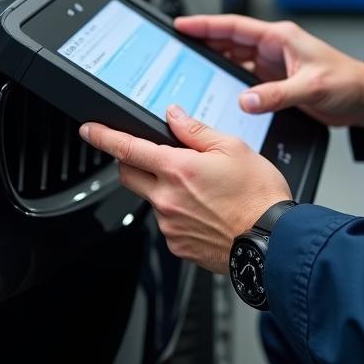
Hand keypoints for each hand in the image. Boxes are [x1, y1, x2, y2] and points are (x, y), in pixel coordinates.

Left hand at [80, 105, 292, 273]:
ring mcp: (170, 225)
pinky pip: (168, 224)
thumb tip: (174, 116)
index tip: (89, 131)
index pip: (128, 148)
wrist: (274, 243)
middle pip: (129, 175)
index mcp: (178, 169)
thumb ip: (196, 131)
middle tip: (153, 156)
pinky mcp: (178, 246)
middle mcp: (167, 199)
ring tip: (202, 190)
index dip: (103, 137)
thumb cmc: (260, 197)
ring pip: (151, 200)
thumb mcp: (233, 147)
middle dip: (131, 162)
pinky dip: (179, 214)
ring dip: (163, 190)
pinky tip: (206, 212)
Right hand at [175, 14, 363, 128]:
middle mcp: (274, 47)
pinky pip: (244, 77)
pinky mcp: (276, 81)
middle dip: (202, 40)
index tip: (182, 24)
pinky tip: (215, 85)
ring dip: (214, 60)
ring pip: (235, 58)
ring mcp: (273, 64)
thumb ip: (276, 95)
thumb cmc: (347, 83)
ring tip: (188, 63)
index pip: (234, 27)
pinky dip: (228, 79)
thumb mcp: (310, 87)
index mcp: (279, 37)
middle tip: (176, 44)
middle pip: (229, 40)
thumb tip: (246, 100)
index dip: (205, 25)